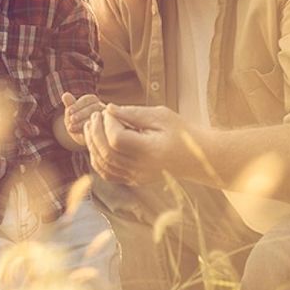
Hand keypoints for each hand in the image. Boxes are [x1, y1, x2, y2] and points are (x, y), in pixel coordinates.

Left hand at [61, 92, 104, 146]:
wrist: (84, 141)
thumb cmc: (77, 125)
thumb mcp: (72, 115)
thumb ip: (70, 104)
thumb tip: (65, 94)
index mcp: (95, 102)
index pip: (89, 99)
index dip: (78, 104)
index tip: (69, 111)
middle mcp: (103, 109)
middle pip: (95, 107)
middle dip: (81, 113)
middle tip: (72, 119)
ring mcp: (107, 119)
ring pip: (99, 117)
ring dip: (83, 122)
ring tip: (71, 128)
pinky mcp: (107, 130)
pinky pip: (101, 129)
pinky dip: (89, 130)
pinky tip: (79, 133)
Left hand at [83, 104, 198, 185]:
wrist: (197, 156)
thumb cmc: (181, 132)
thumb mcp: (160, 116)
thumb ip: (133, 113)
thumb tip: (108, 109)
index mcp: (151, 151)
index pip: (117, 139)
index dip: (108, 124)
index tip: (108, 111)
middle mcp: (142, 168)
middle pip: (107, 153)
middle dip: (95, 132)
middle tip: (95, 116)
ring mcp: (137, 177)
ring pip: (104, 165)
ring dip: (93, 145)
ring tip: (92, 127)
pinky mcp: (134, 180)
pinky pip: (108, 174)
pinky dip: (98, 159)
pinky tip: (96, 144)